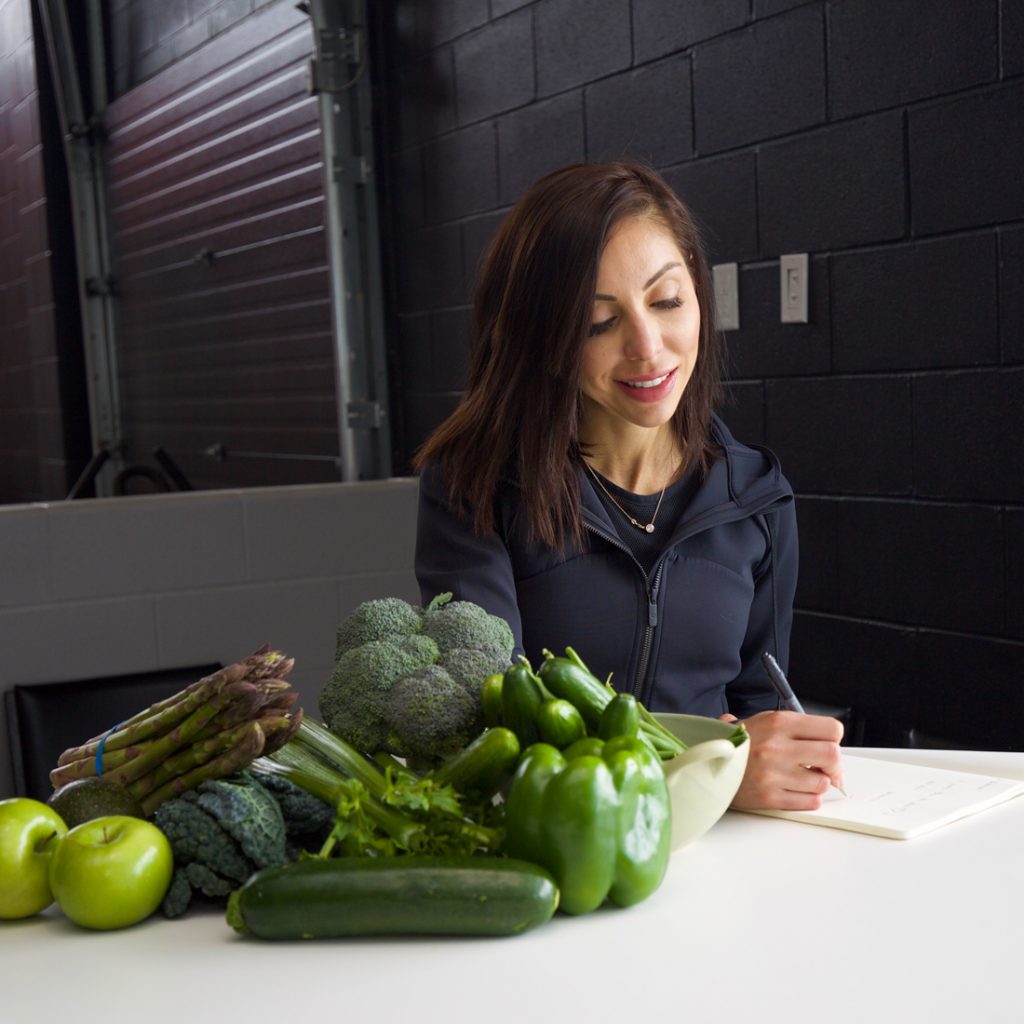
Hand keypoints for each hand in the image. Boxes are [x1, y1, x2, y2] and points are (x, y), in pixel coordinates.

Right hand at [720, 710, 844, 810]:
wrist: (706, 762)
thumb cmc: (739, 743)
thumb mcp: (765, 721)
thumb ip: (798, 728)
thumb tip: (830, 739)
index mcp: (778, 722)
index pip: (832, 729)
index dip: (834, 739)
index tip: (828, 744)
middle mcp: (777, 747)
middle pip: (832, 756)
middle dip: (834, 765)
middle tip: (826, 768)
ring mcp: (773, 774)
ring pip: (822, 783)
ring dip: (818, 783)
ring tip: (802, 778)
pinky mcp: (769, 798)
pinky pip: (809, 802)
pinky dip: (808, 798)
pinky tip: (794, 789)